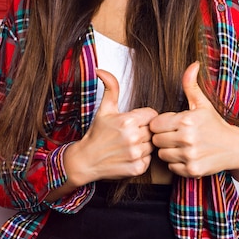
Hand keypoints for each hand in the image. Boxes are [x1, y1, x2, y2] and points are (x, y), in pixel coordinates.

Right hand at [66, 69, 157, 184]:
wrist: (85, 161)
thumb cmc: (96, 133)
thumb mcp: (104, 108)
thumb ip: (110, 87)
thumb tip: (101, 70)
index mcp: (128, 120)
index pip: (152, 115)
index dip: (144, 118)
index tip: (134, 122)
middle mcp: (133, 137)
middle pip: (153, 130)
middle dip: (144, 131)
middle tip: (130, 134)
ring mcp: (135, 154)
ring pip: (152, 145)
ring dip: (144, 145)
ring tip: (129, 145)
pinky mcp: (137, 168)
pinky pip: (149, 160)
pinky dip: (141, 158)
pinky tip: (129, 155)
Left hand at [149, 62, 238, 178]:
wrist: (235, 148)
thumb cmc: (215, 124)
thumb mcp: (203, 104)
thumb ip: (191, 85)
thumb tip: (192, 64)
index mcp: (186, 120)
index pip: (155, 124)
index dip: (162, 124)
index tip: (172, 124)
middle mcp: (187, 139)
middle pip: (156, 140)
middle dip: (163, 137)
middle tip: (176, 135)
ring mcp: (190, 156)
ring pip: (162, 155)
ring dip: (169, 151)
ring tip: (182, 145)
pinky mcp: (192, 170)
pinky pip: (171, 168)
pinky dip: (177, 163)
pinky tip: (188, 156)